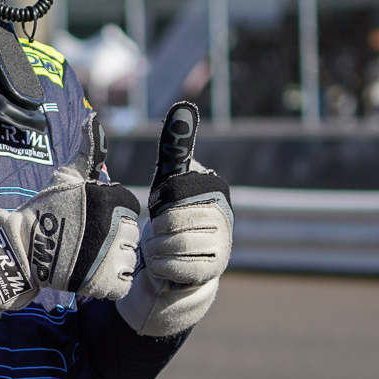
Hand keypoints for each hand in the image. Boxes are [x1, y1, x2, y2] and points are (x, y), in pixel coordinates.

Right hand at [0, 114, 140, 348]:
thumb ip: (89, 149)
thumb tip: (93, 118)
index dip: (110, 218)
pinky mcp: (106, 282)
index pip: (129, 211)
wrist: (23, 249)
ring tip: (86, 257)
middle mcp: (115, 226)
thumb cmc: (45, 210)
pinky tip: (91, 273)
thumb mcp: (67, 176)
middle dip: (111, 240)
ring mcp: (112, 256)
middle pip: (130, 236)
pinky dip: (109, 282)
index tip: (88, 221)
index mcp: (113, 199)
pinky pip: (122, 282)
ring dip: (111, 262)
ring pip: (128, 260)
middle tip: (84, 242)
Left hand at [118, 158, 232, 338]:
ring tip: (158, 248)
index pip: (173, 193)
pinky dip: (159, 266)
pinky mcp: (212, 271)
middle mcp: (224, 216)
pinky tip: (163, 264)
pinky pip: (172, 266)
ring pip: (171, 245)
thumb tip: (183, 107)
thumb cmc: (173, 217)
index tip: (162, 209)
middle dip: (154, 230)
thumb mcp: (170, 182)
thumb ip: (174, 146)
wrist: (181, 263)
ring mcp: (222, 245)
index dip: (160, 205)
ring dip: (154, 249)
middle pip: (170, 222)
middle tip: (156, 234)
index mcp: (215, 190)